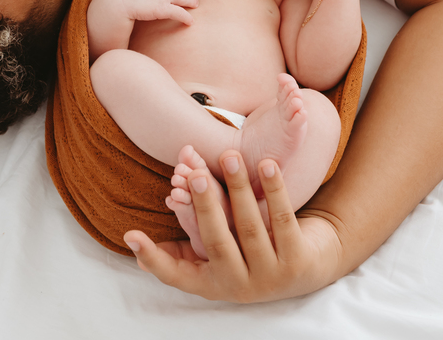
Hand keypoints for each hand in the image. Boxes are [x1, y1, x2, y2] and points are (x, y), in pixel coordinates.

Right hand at [124, 151, 343, 301]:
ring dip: (239, 188)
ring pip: (250, 227)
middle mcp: (240, 285)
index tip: (132, 236)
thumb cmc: (252, 253)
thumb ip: (184, 247)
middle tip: (194, 174)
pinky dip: (274, 190)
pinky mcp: (298, 261)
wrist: (311, 266)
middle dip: (205, 205)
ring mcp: (271, 276)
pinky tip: (267, 164)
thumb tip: (133, 243)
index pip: (175, 275)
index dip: (152, 258)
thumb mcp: (218, 256)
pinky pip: (283, 220)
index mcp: (213, 283)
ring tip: (229, 156)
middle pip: (217, 242)